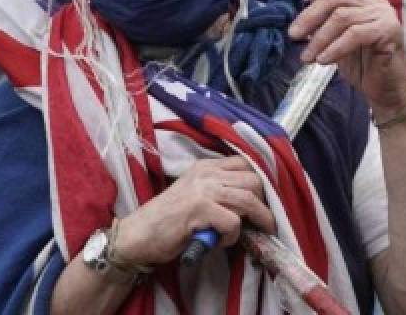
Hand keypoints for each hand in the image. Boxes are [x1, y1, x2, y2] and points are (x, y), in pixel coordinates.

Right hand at [113, 156, 275, 266]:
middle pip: (253, 181)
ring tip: (252, 234)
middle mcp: (206, 173)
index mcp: (205, 166)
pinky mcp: (199, 209)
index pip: (246, 164)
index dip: (262, 185)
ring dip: (257, 220)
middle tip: (262, 222)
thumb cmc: (167, 221)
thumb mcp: (195, 195)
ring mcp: (203, 189)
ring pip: (248, 199)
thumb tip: (252, 204)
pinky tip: (217, 241)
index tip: (267, 202)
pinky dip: (232, 236)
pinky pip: (233, 222)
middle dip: (263, 204)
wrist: (138, 235)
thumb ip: (219, 192)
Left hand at [287, 0, 405, 115]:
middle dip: (309, 16)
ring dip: (319, 38)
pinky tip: (324, 61)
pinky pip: (355, 34)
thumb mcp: (334, 36)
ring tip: (307, 57)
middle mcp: (373, 1)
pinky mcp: (390, 30)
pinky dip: (335, 48)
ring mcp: (383, 14)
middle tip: (292, 35)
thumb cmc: (361, 63)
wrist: (386, 90)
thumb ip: (323, 14)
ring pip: (342, 17)